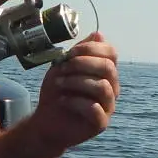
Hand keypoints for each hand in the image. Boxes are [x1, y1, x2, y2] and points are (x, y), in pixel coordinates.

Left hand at [29, 33, 118, 154]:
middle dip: (82, 64)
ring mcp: (108, 106)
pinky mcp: (101, 123)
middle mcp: (111, 88)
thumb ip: (80, 52)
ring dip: (76, 82)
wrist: (46, 121)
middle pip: (108, 68)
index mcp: (105, 72)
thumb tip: (99, 34)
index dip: (91, 49)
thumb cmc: (57, 93)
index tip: (70, 53)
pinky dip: (75, 102)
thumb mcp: (64, 67)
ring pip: (103, 87)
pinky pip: (94, 108)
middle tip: (62, 69)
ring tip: (59, 84)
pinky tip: (63, 101)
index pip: (111, 53)